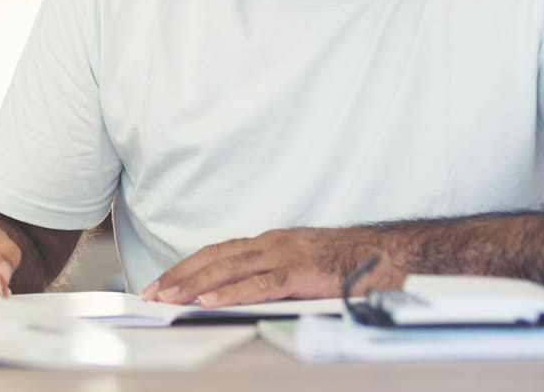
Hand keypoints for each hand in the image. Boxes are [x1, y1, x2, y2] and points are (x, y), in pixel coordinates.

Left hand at [139, 226, 402, 306]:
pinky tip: (209, 301)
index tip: (161, 283)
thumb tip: (240, 298)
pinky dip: (231, 292)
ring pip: (229, 269)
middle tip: (150, 293)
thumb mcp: (302, 266)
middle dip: (179, 276)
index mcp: (271, 242)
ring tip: (168, 298)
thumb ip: (273, 277)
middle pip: (214, 257)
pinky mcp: (302, 272)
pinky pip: (260, 284)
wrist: (393, 255)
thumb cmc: (350, 264)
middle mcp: (272, 243)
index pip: (218, 252)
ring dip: (194, 284)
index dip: (186, 267)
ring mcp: (286, 255)